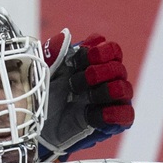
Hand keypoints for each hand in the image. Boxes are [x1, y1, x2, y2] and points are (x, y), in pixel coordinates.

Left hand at [38, 30, 133, 161]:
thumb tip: (66, 36)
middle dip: (96, 72)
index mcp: (92, 63)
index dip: (97, 51)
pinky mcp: (111, 122)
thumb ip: (53, 52)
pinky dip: (113, 113)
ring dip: (104, 91)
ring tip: (84, 98)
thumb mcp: (42, 72)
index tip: (75, 61)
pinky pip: (126, 114)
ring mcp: (110, 101)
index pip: (110, 48)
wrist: (35, 126)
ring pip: (124, 88)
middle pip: (118, 66)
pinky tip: (92, 114)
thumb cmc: (42, 96)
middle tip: (73, 83)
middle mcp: (105, 79)